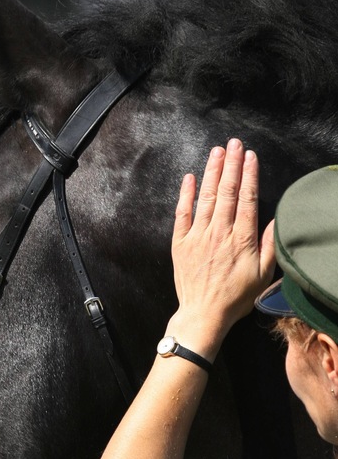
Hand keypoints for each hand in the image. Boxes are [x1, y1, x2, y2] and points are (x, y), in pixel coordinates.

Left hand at [167, 139, 274, 360]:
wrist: (203, 315)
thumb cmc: (236, 297)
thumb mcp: (263, 274)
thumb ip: (271, 245)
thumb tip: (278, 219)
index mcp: (242, 239)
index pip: (247, 199)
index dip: (249, 175)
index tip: (250, 156)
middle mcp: (219, 233)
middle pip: (226, 192)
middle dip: (231, 165)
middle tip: (234, 143)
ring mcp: (198, 237)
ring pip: (206, 198)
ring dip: (212, 172)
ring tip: (217, 151)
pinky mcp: (180, 244)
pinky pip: (182, 214)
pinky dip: (185, 195)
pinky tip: (189, 177)